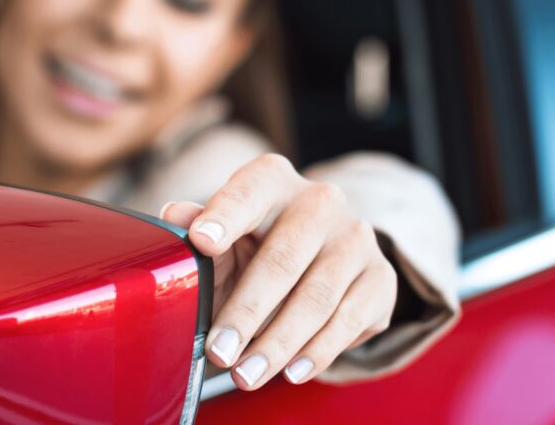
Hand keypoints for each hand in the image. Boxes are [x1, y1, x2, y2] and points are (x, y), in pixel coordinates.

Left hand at [160, 153, 396, 389]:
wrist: (322, 259)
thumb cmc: (259, 245)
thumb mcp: (225, 236)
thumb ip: (198, 226)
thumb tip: (173, 216)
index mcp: (273, 180)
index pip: (248, 192)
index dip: (225, 216)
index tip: (202, 242)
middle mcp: (321, 201)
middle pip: (282, 258)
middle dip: (247, 311)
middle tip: (219, 351)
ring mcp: (356, 238)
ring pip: (316, 297)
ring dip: (278, 343)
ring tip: (247, 373)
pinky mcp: (381, 277)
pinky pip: (349, 320)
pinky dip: (318, 352)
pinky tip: (292, 371)